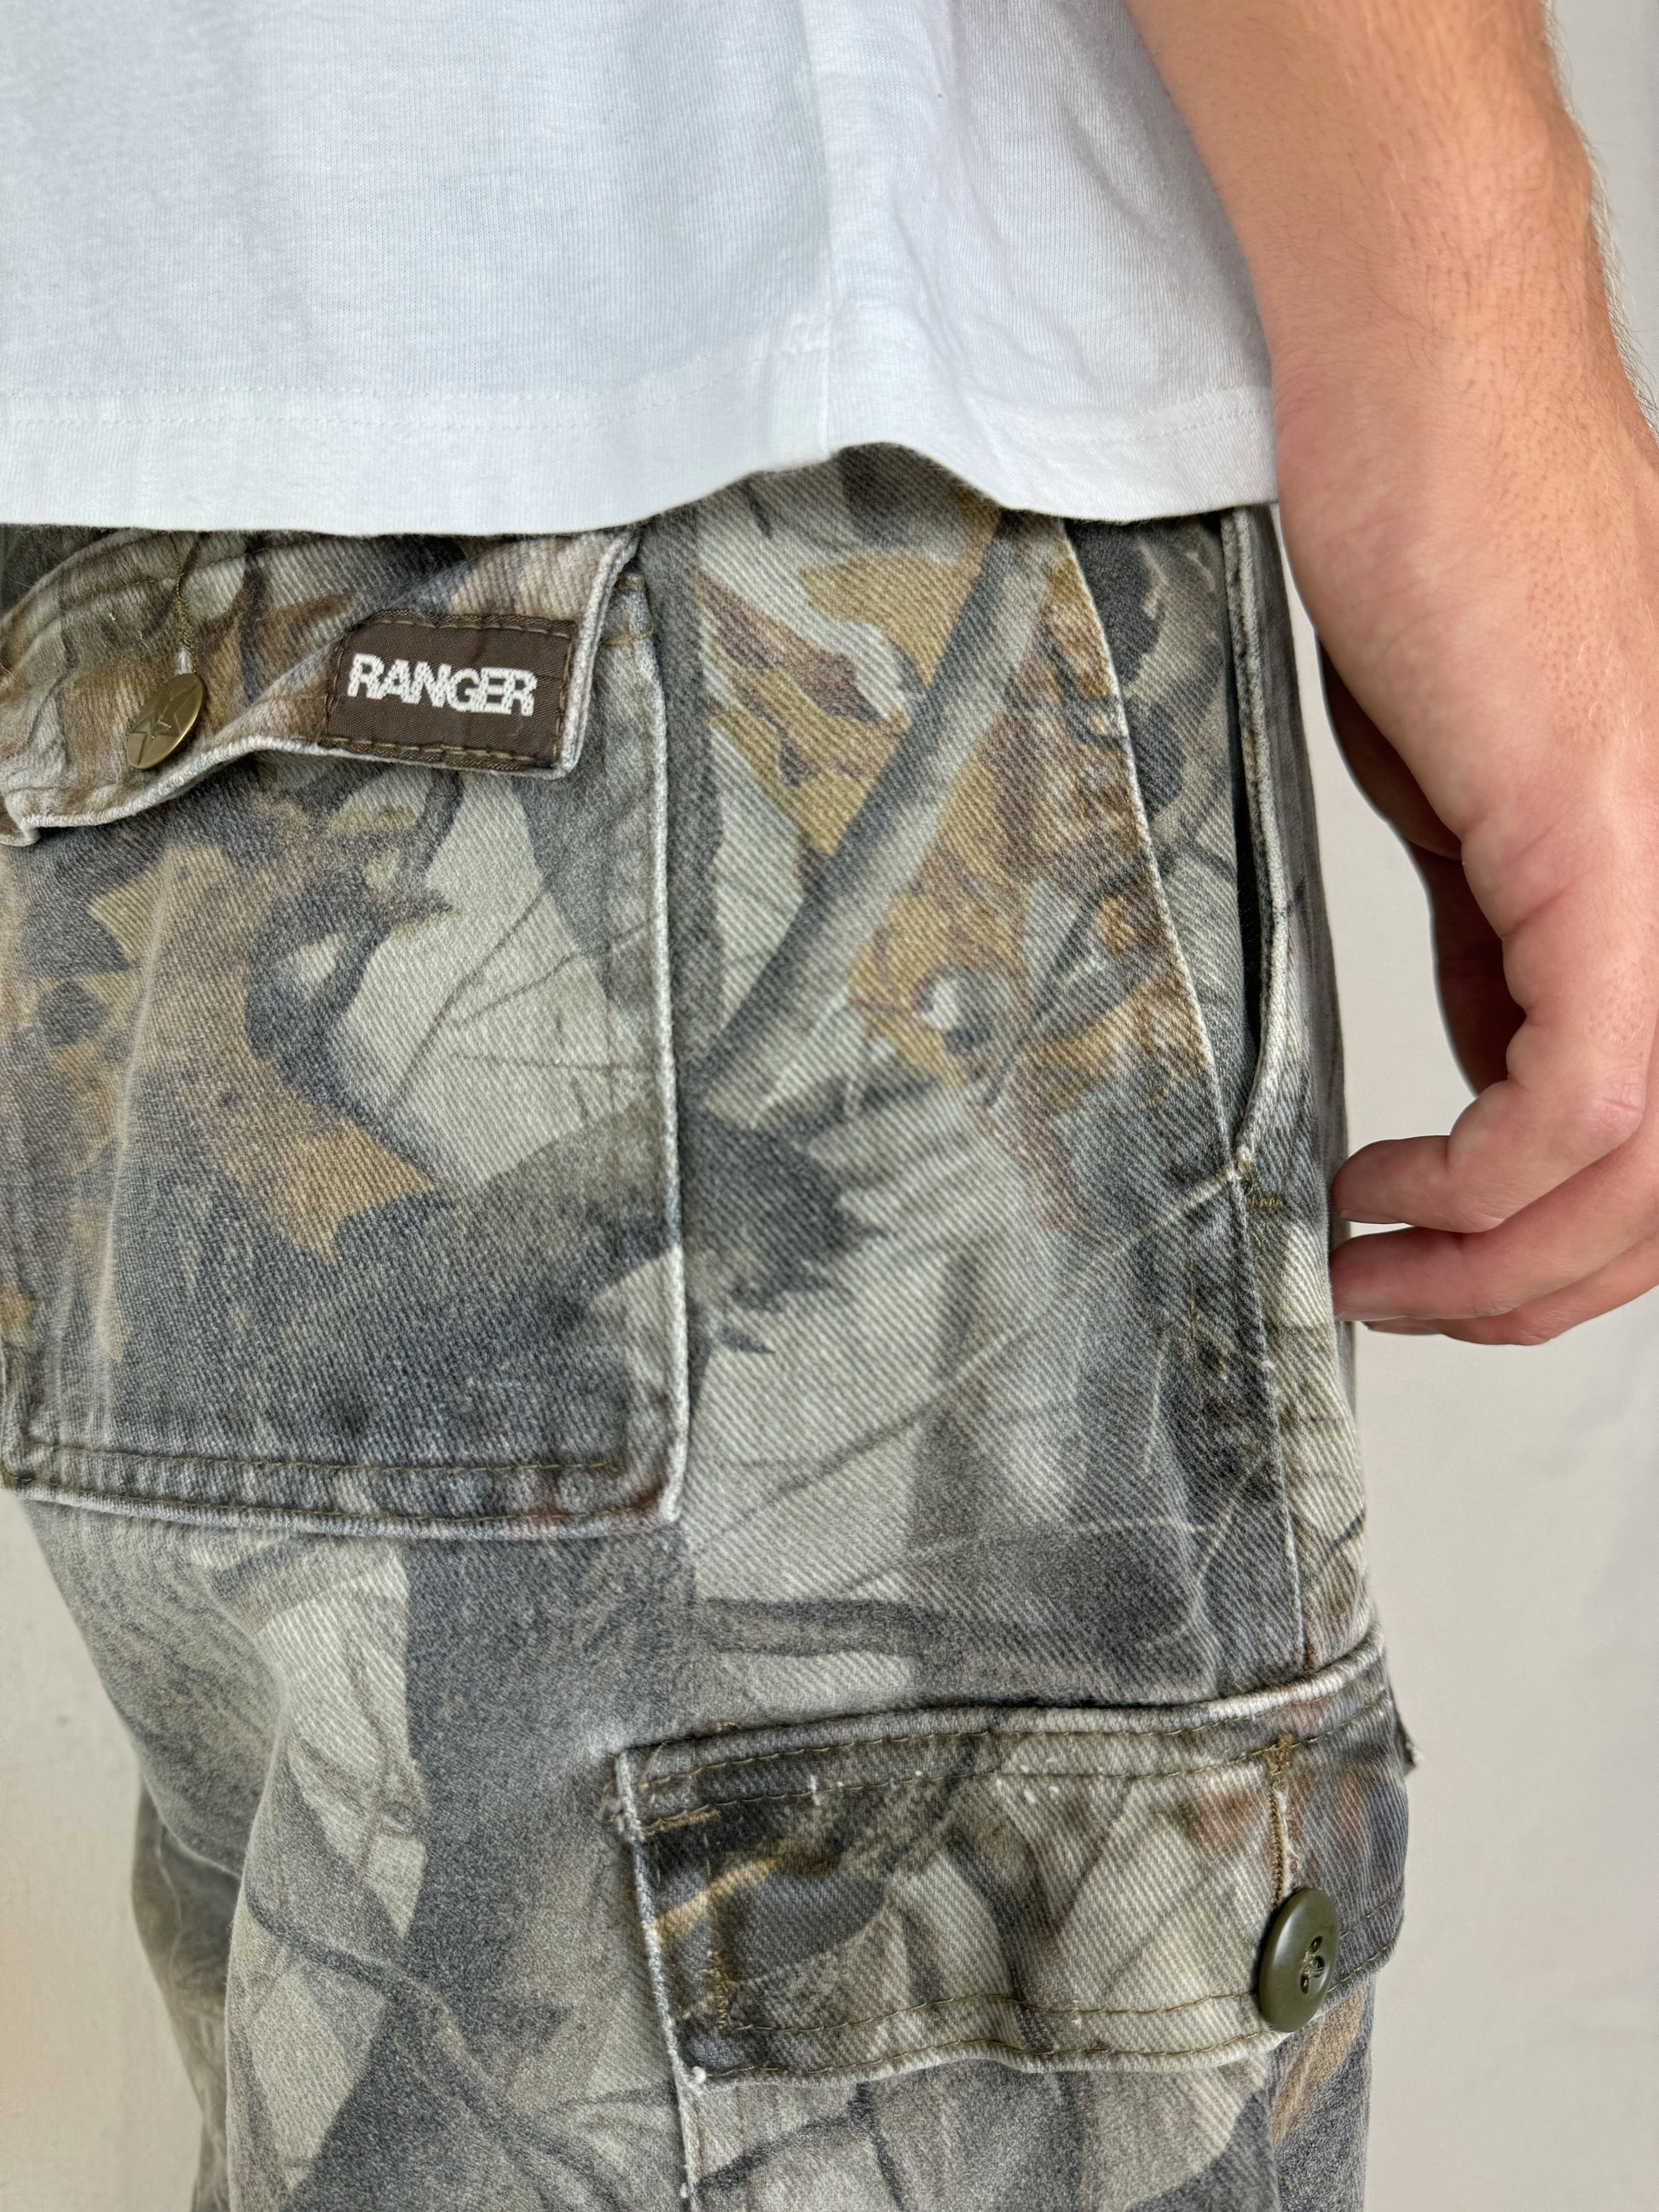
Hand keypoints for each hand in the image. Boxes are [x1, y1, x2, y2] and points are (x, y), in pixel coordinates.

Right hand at [1121, 0, 1658, 1342]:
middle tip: (1402, 1299)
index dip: (1563, 1245)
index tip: (1438, 1260)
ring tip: (1376, 1268)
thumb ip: (1504, 947)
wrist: (1418, 396)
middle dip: (1527, 1288)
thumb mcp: (1475, 804)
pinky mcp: (1609, 838)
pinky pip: (1588, 1090)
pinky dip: (1481, 1177)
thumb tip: (1489, 1070)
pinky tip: (1388, 1181)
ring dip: (1495, 1263)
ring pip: (1643, 1168)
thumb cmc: (1442, 552)